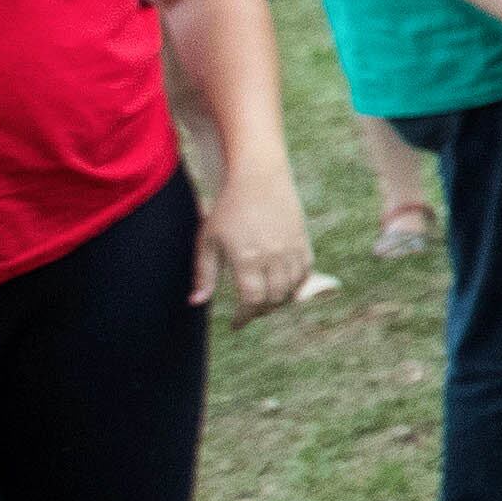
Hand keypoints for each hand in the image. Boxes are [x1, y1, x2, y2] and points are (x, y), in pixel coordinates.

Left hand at [192, 163, 313, 321]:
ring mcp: (291, 249)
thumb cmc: (228, 207)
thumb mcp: (208, 239)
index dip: (245, 317)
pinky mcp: (303, 241)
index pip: (252, 301)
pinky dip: (296, 285)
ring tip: (265, 301)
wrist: (259, 176)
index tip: (236, 324)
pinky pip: (305, 272)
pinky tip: (284, 285)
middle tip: (249, 312)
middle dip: (261, 311)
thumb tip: (196, 303)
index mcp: (247, 258)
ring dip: (279, 300)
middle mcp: (273, 256)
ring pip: (292, 289)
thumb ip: (204, 273)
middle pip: (274, 299)